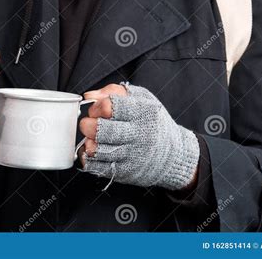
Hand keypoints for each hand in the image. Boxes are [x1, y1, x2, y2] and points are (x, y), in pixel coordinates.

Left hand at [78, 83, 199, 189]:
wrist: (174, 155)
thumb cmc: (154, 123)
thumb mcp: (142, 99)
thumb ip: (114, 91)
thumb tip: (90, 96)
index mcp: (142, 112)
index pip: (109, 107)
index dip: (95, 107)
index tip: (95, 109)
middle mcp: (137, 134)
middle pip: (100, 130)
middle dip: (87, 125)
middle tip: (88, 124)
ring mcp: (131, 155)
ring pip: (97, 150)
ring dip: (88, 143)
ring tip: (93, 138)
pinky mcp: (125, 171)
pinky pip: (98, 166)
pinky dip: (89, 159)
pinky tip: (94, 152)